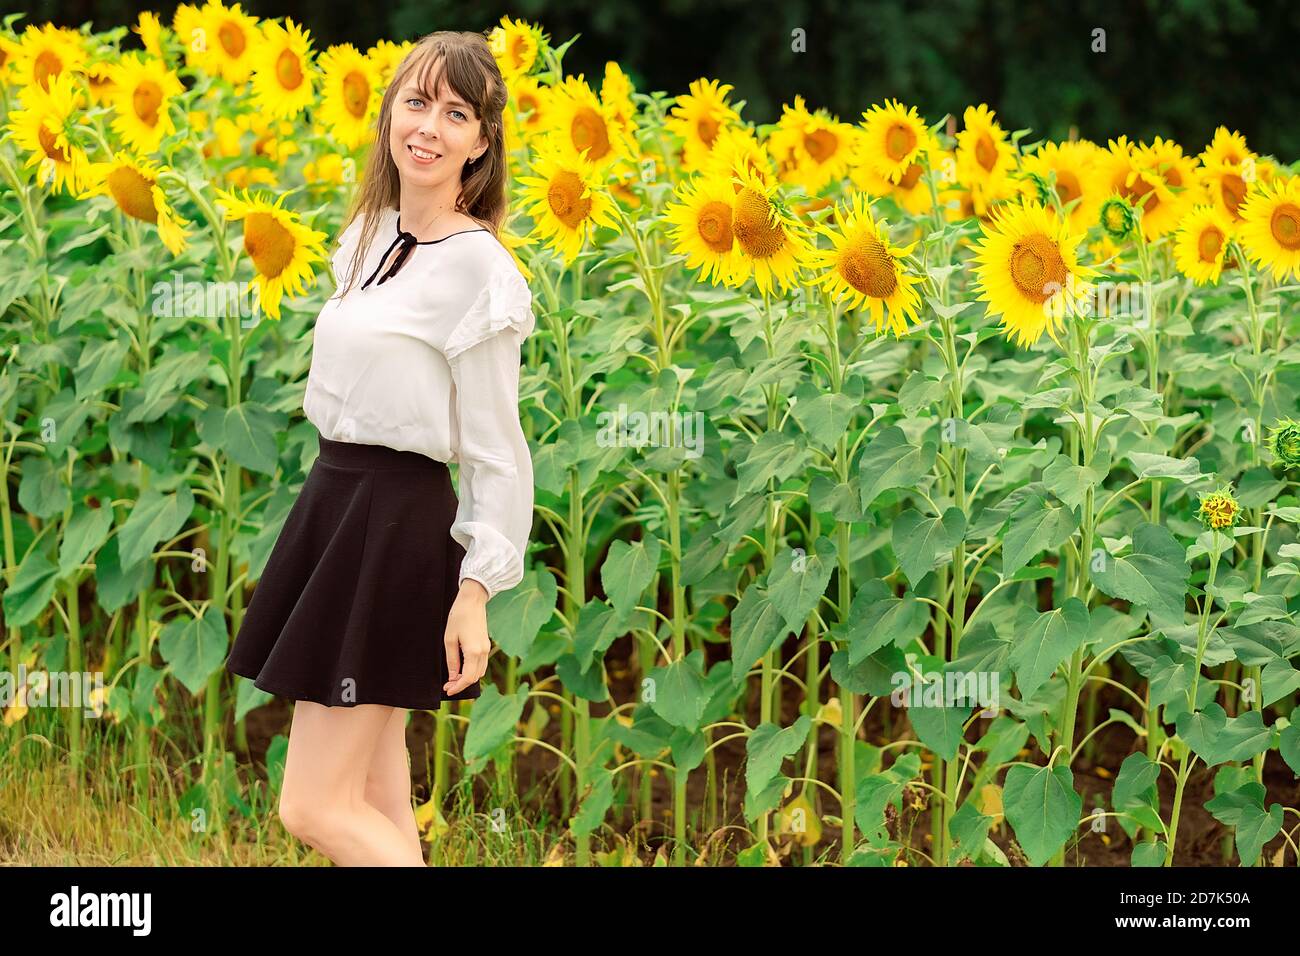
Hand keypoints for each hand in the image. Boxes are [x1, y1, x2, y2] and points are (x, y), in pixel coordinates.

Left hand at [443, 579, 491, 695]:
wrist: (472, 601)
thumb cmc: (458, 617)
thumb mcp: (449, 639)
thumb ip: (452, 660)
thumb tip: (453, 677)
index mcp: (473, 651)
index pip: (468, 678)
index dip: (458, 687)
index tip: (447, 690)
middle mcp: (483, 652)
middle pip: (475, 677)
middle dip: (461, 684)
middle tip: (448, 685)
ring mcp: (486, 648)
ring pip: (479, 672)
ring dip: (467, 678)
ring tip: (453, 678)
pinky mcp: (486, 645)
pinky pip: (482, 664)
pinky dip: (473, 671)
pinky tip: (462, 669)